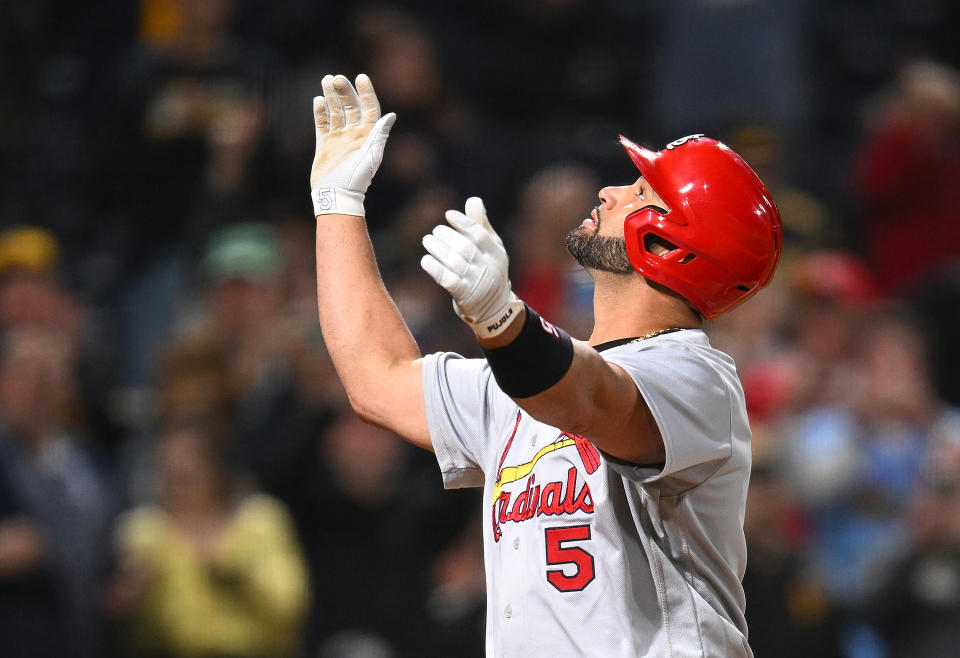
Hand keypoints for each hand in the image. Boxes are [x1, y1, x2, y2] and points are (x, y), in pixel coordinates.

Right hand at [311, 74, 395, 216]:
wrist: (336, 194)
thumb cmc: (356, 178)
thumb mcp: (371, 156)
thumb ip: (379, 135)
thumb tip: (391, 115)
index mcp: (368, 136)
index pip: (369, 109)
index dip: (366, 93)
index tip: (361, 77)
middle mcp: (354, 134)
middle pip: (351, 107)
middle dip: (345, 91)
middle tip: (336, 78)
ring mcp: (339, 138)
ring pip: (336, 111)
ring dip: (332, 96)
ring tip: (326, 80)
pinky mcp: (325, 144)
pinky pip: (323, 123)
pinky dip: (321, 111)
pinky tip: (318, 100)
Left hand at [421, 197, 523, 338]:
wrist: (494, 308)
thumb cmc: (489, 270)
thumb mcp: (492, 248)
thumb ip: (481, 225)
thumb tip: (473, 200)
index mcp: (496, 252)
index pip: (479, 234)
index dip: (463, 223)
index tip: (448, 215)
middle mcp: (488, 267)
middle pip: (465, 247)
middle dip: (447, 236)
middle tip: (435, 231)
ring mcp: (476, 283)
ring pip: (454, 262)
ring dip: (437, 249)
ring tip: (427, 240)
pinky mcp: (464, 296)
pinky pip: (447, 280)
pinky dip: (434, 268)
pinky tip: (426, 260)